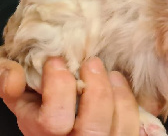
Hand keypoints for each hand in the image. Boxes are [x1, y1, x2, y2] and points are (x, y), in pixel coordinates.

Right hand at [0, 57, 139, 135]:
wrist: (65, 126)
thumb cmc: (43, 108)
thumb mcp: (23, 100)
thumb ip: (11, 84)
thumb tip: (13, 73)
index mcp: (43, 135)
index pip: (54, 122)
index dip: (58, 88)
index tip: (56, 62)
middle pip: (93, 128)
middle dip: (96, 89)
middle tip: (91, 63)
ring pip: (120, 127)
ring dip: (118, 94)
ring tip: (109, 73)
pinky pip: (132, 125)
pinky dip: (128, 100)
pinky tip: (118, 82)